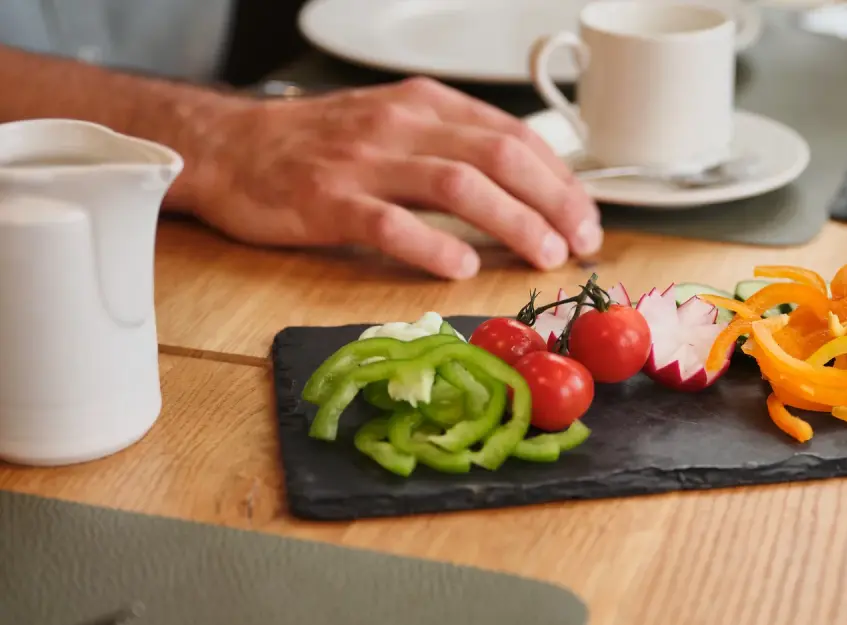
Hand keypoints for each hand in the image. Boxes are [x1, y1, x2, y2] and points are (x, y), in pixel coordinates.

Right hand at [186, 77, 601, 278]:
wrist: (230, 147)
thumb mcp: (397, 125)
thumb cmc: (320, 146)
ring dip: (513, 222)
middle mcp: (401, 124)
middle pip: (499, 156)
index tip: (587, 218)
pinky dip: (433, 247)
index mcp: (426, 104)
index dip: (561, 180)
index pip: (514, 136)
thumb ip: (456, 148)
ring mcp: (364, 161)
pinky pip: (391, 223)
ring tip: (543, 255)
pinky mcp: (327, 200)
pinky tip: (462, 269)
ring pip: (458, 185)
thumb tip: (531, 189)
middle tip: (581, 243)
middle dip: (553, 201)